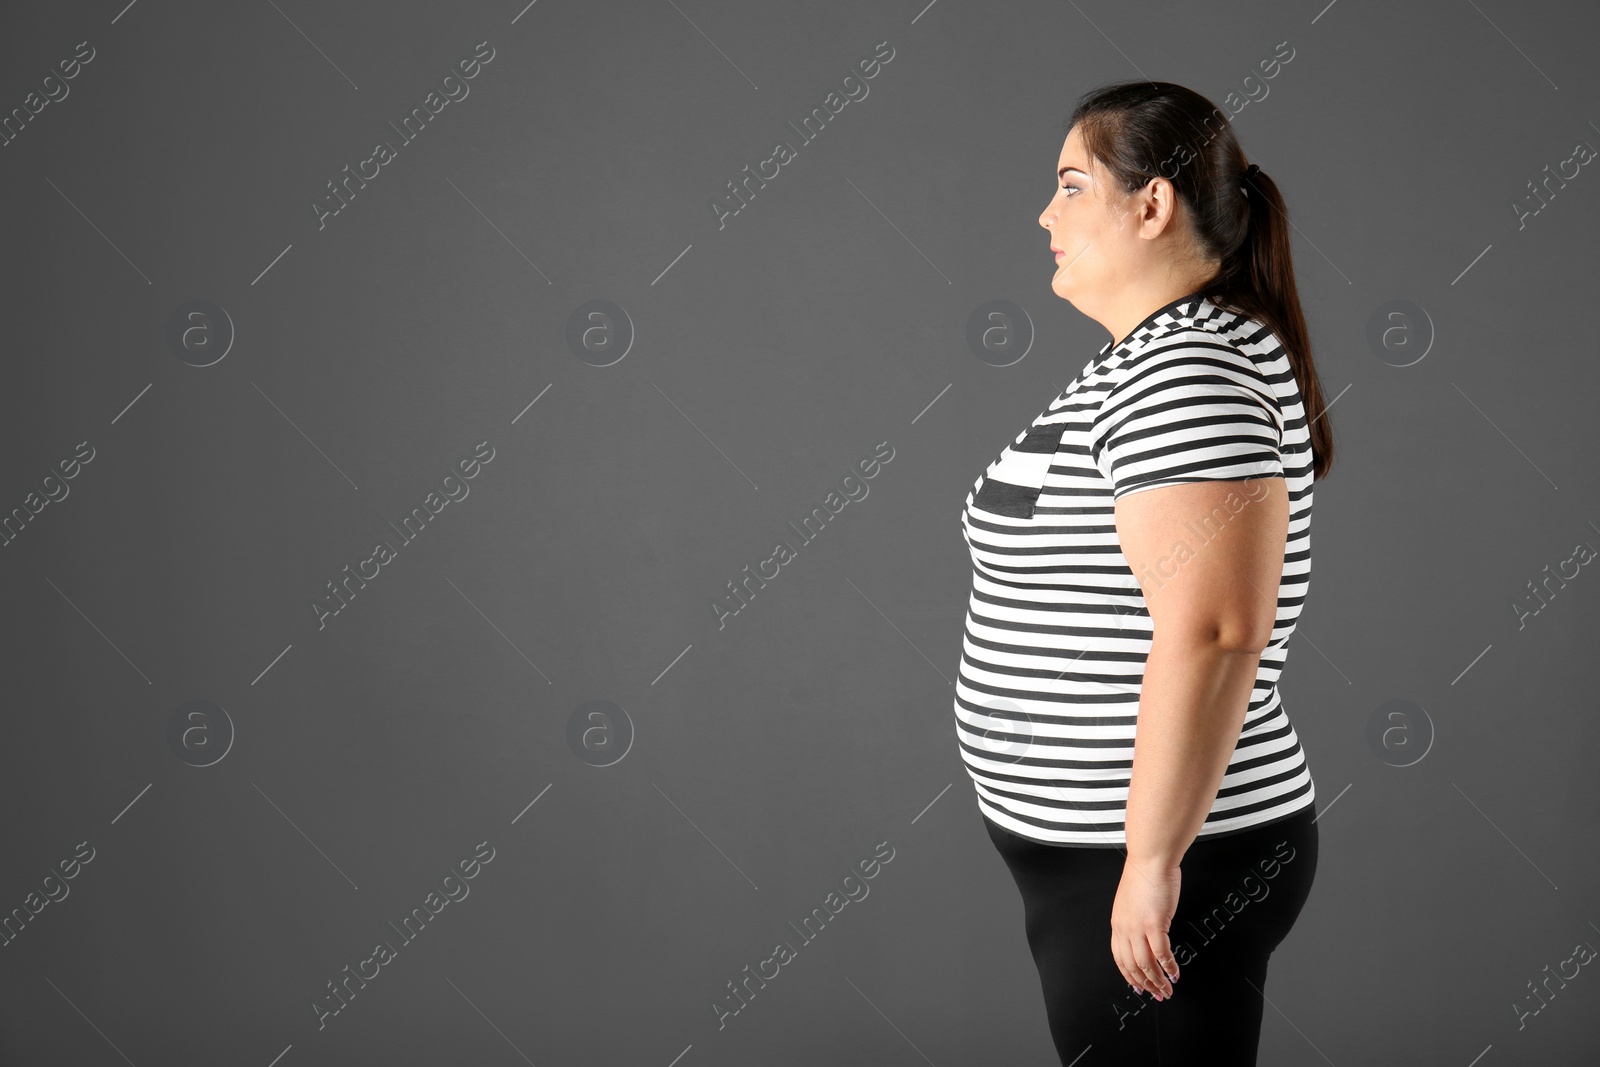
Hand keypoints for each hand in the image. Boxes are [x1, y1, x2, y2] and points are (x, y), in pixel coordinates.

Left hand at [1111, 857, 1180, 999]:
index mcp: (1118, 923)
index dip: (1129, 977)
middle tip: (1156, 995)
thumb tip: (1145, 938)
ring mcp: (1138, 927)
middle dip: (1145, 985)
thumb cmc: (1145, 876)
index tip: (1139, 988)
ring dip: (1158, 982)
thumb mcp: (1132, 903)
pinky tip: (1175, 974)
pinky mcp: (1154, 924)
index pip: (1119, 958)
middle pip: (1131, 966)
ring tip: (1167, 990)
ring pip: (1145, 965)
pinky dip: (1169, 968)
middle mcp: (1124, 928)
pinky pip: (1162, 954)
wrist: (1151, 859)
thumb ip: (1135, 921)